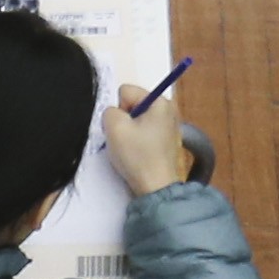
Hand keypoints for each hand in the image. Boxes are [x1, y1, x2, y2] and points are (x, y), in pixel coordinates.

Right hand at [102, 80, 193, 195]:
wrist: (156, 187)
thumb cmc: (137, 155)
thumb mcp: (114, 127)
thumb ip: (109, 111)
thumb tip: (114, 114)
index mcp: (159, 101)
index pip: (125, 91)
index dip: (117, 109)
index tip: (122, 129)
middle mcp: (168, 109)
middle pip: (132, 105)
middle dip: (124, 120)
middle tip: (125, 140)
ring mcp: (169, 125)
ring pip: (136, 120)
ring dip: (129, 132)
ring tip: (131, 148)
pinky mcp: (166, 140)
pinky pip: (144, 132)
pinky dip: (137, 141)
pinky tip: (138, 154)